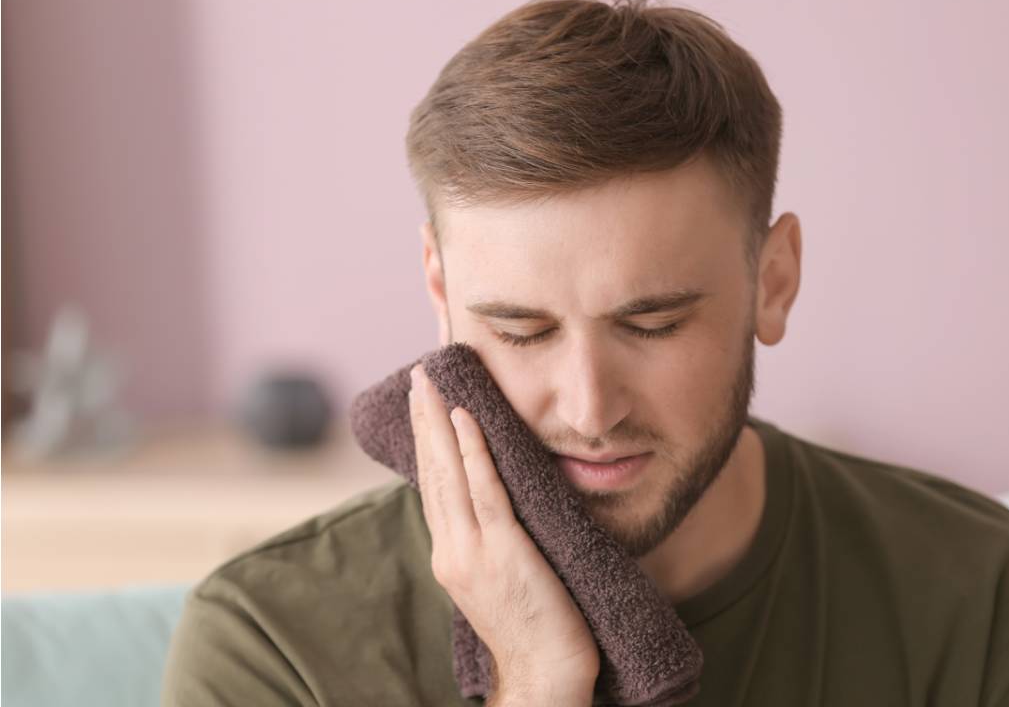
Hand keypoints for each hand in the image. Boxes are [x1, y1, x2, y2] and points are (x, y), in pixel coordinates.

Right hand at [408, 364, 599, 703]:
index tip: (424, 406)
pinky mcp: (503, 550)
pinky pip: (484, 490)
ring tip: (431, 384)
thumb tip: (499, 504)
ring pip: (449, 474)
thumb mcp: (502, 579)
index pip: (434, 488)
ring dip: (440, 423)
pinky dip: (473, 451)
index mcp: (451, 556)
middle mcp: (452, 551)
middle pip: (432, 473)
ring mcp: (473, 551)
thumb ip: (492, 542)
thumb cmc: (536, 629)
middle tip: (418, 377)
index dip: (428, 444)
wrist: (545, 675)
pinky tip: (466, 419)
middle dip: (424, 421)